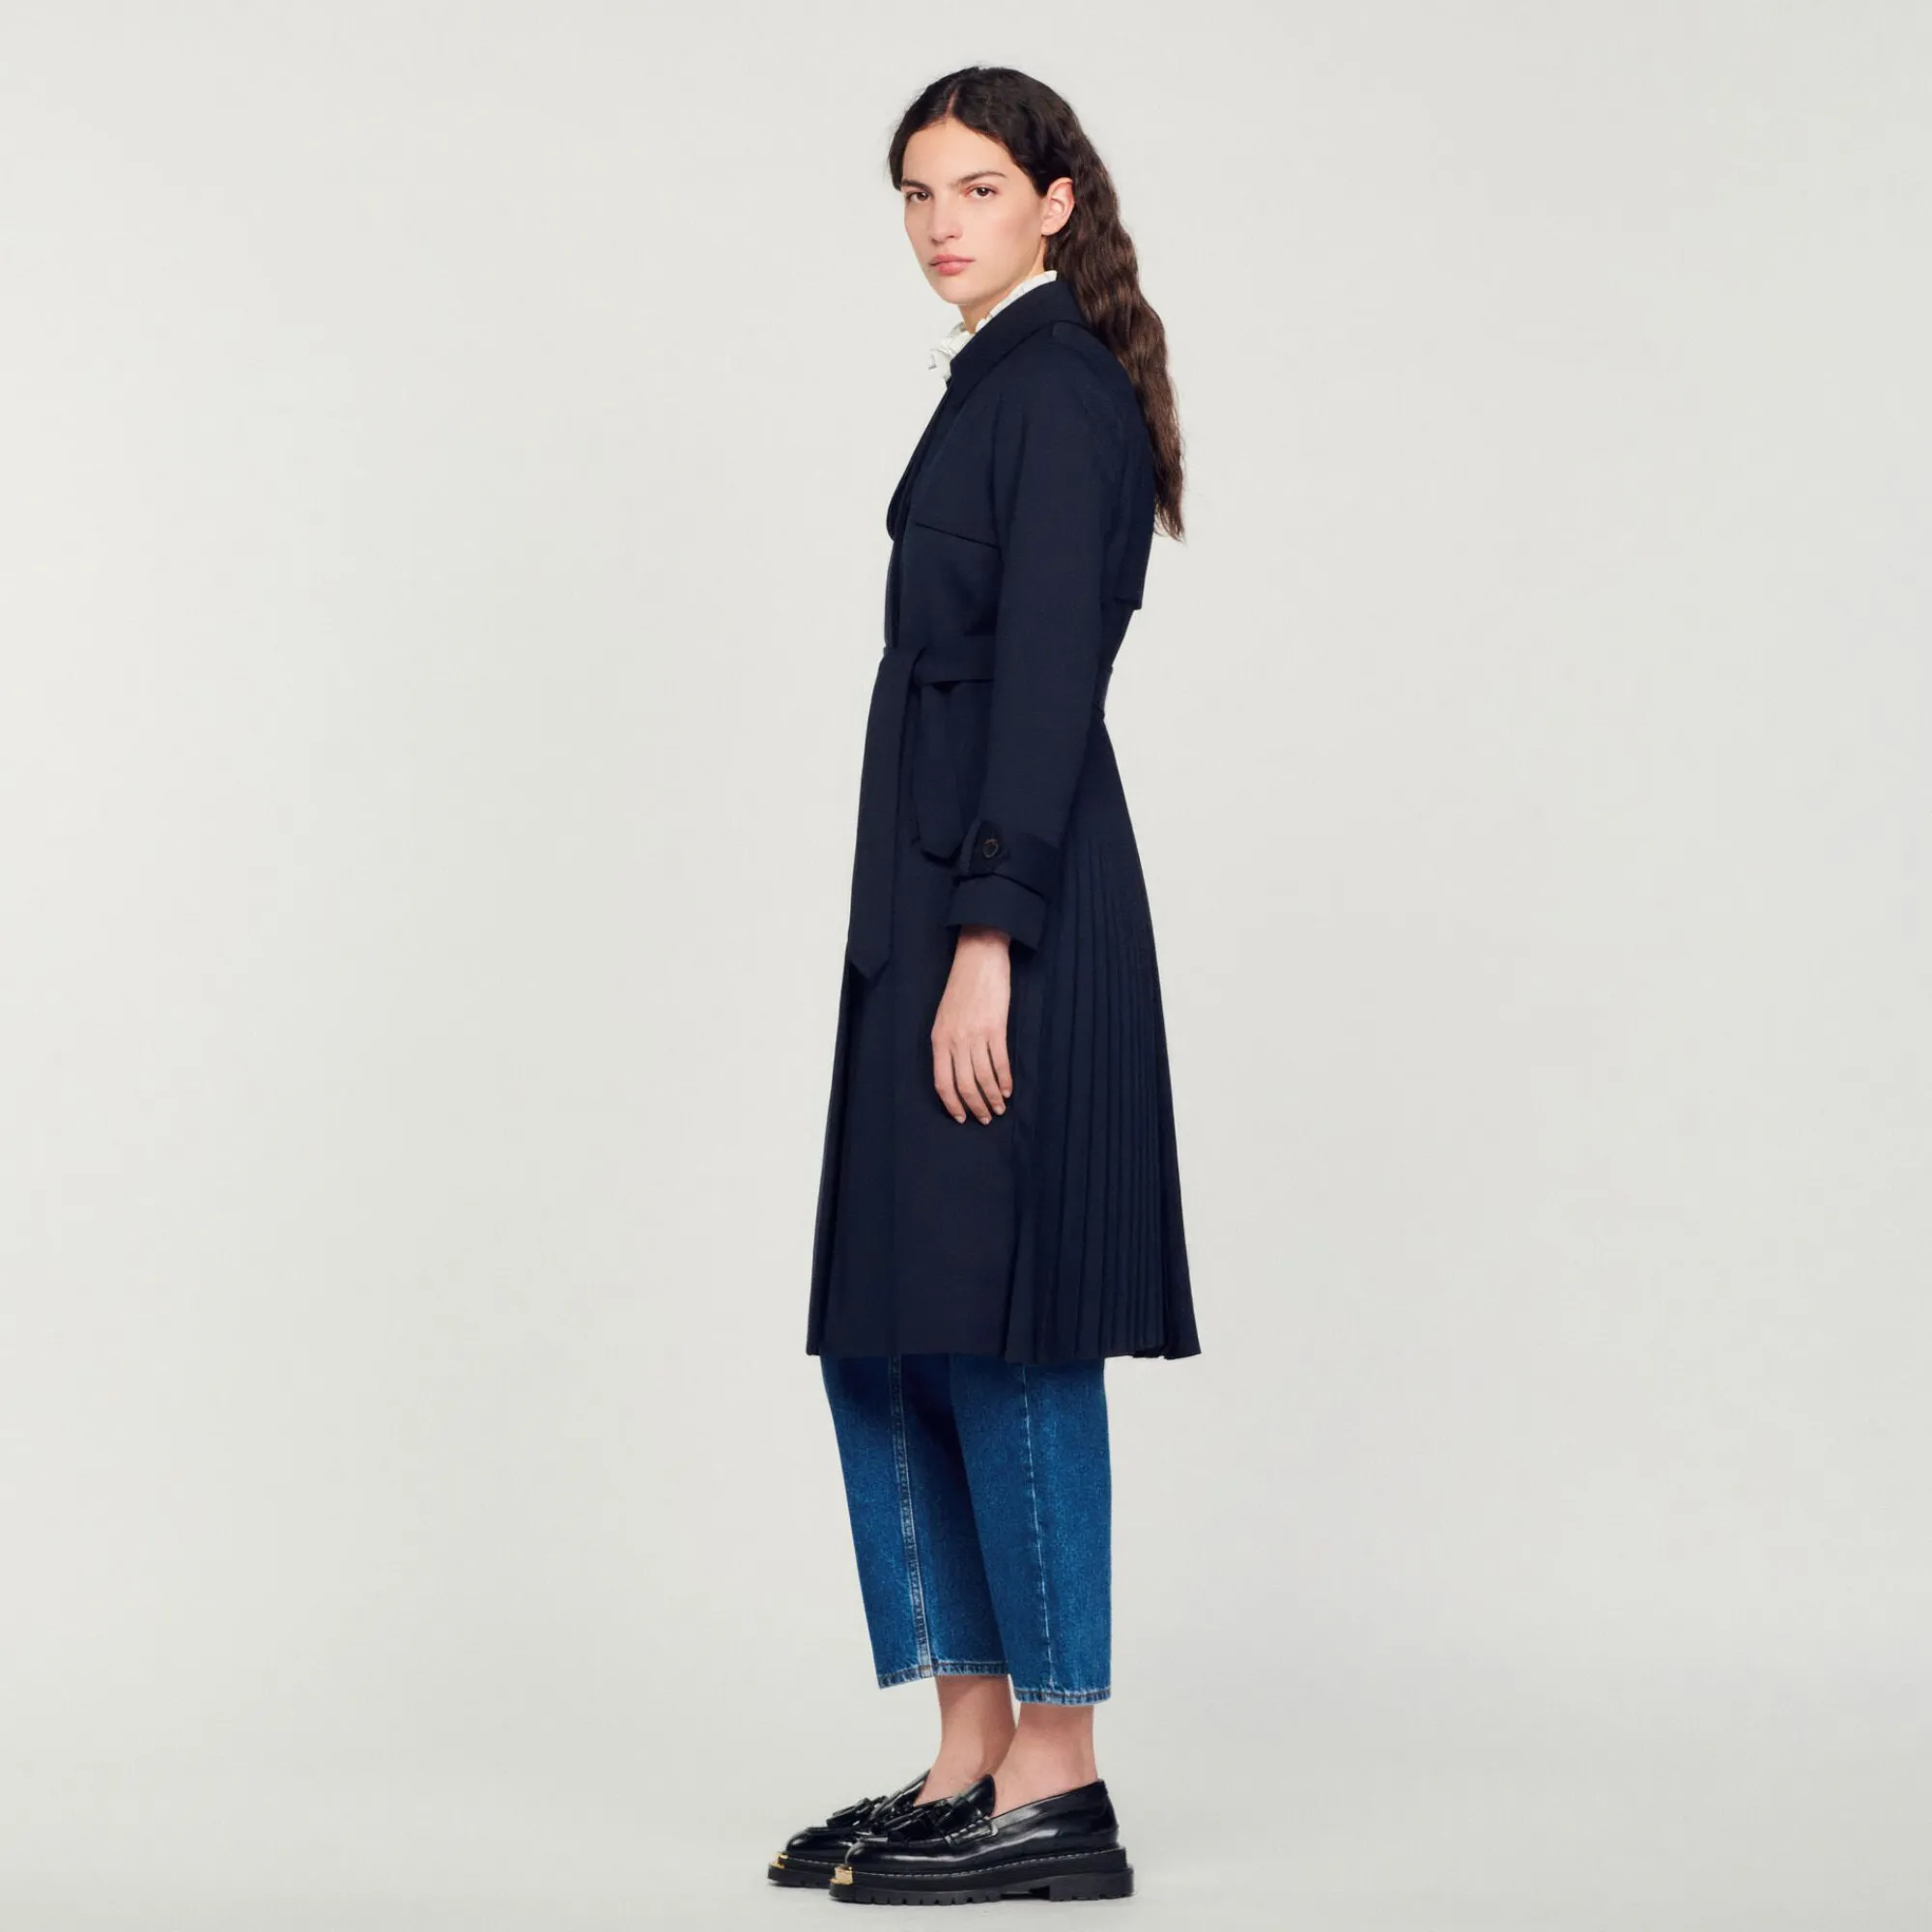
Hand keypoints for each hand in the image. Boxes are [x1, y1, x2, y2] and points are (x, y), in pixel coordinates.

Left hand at [931, 926, 1013, 1123]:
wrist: (979, 960)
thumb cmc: (961, 988)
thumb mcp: (944, 1017)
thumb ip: (947, 1044)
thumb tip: (957, 1072)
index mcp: (938, 1039)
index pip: (942, 1082)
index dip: (952, 1104)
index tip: (961, 1118)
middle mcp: (955, 1040)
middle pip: (964, 1085)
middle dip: (975, 1107)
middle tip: (985, 1119)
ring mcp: (976, 1035)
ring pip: (983, 1078)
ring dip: (993, 1098)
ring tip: (999, 1109)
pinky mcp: (996, 1028)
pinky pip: (1000, 1062)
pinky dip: (1005, 1080)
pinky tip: (1008, 1090)